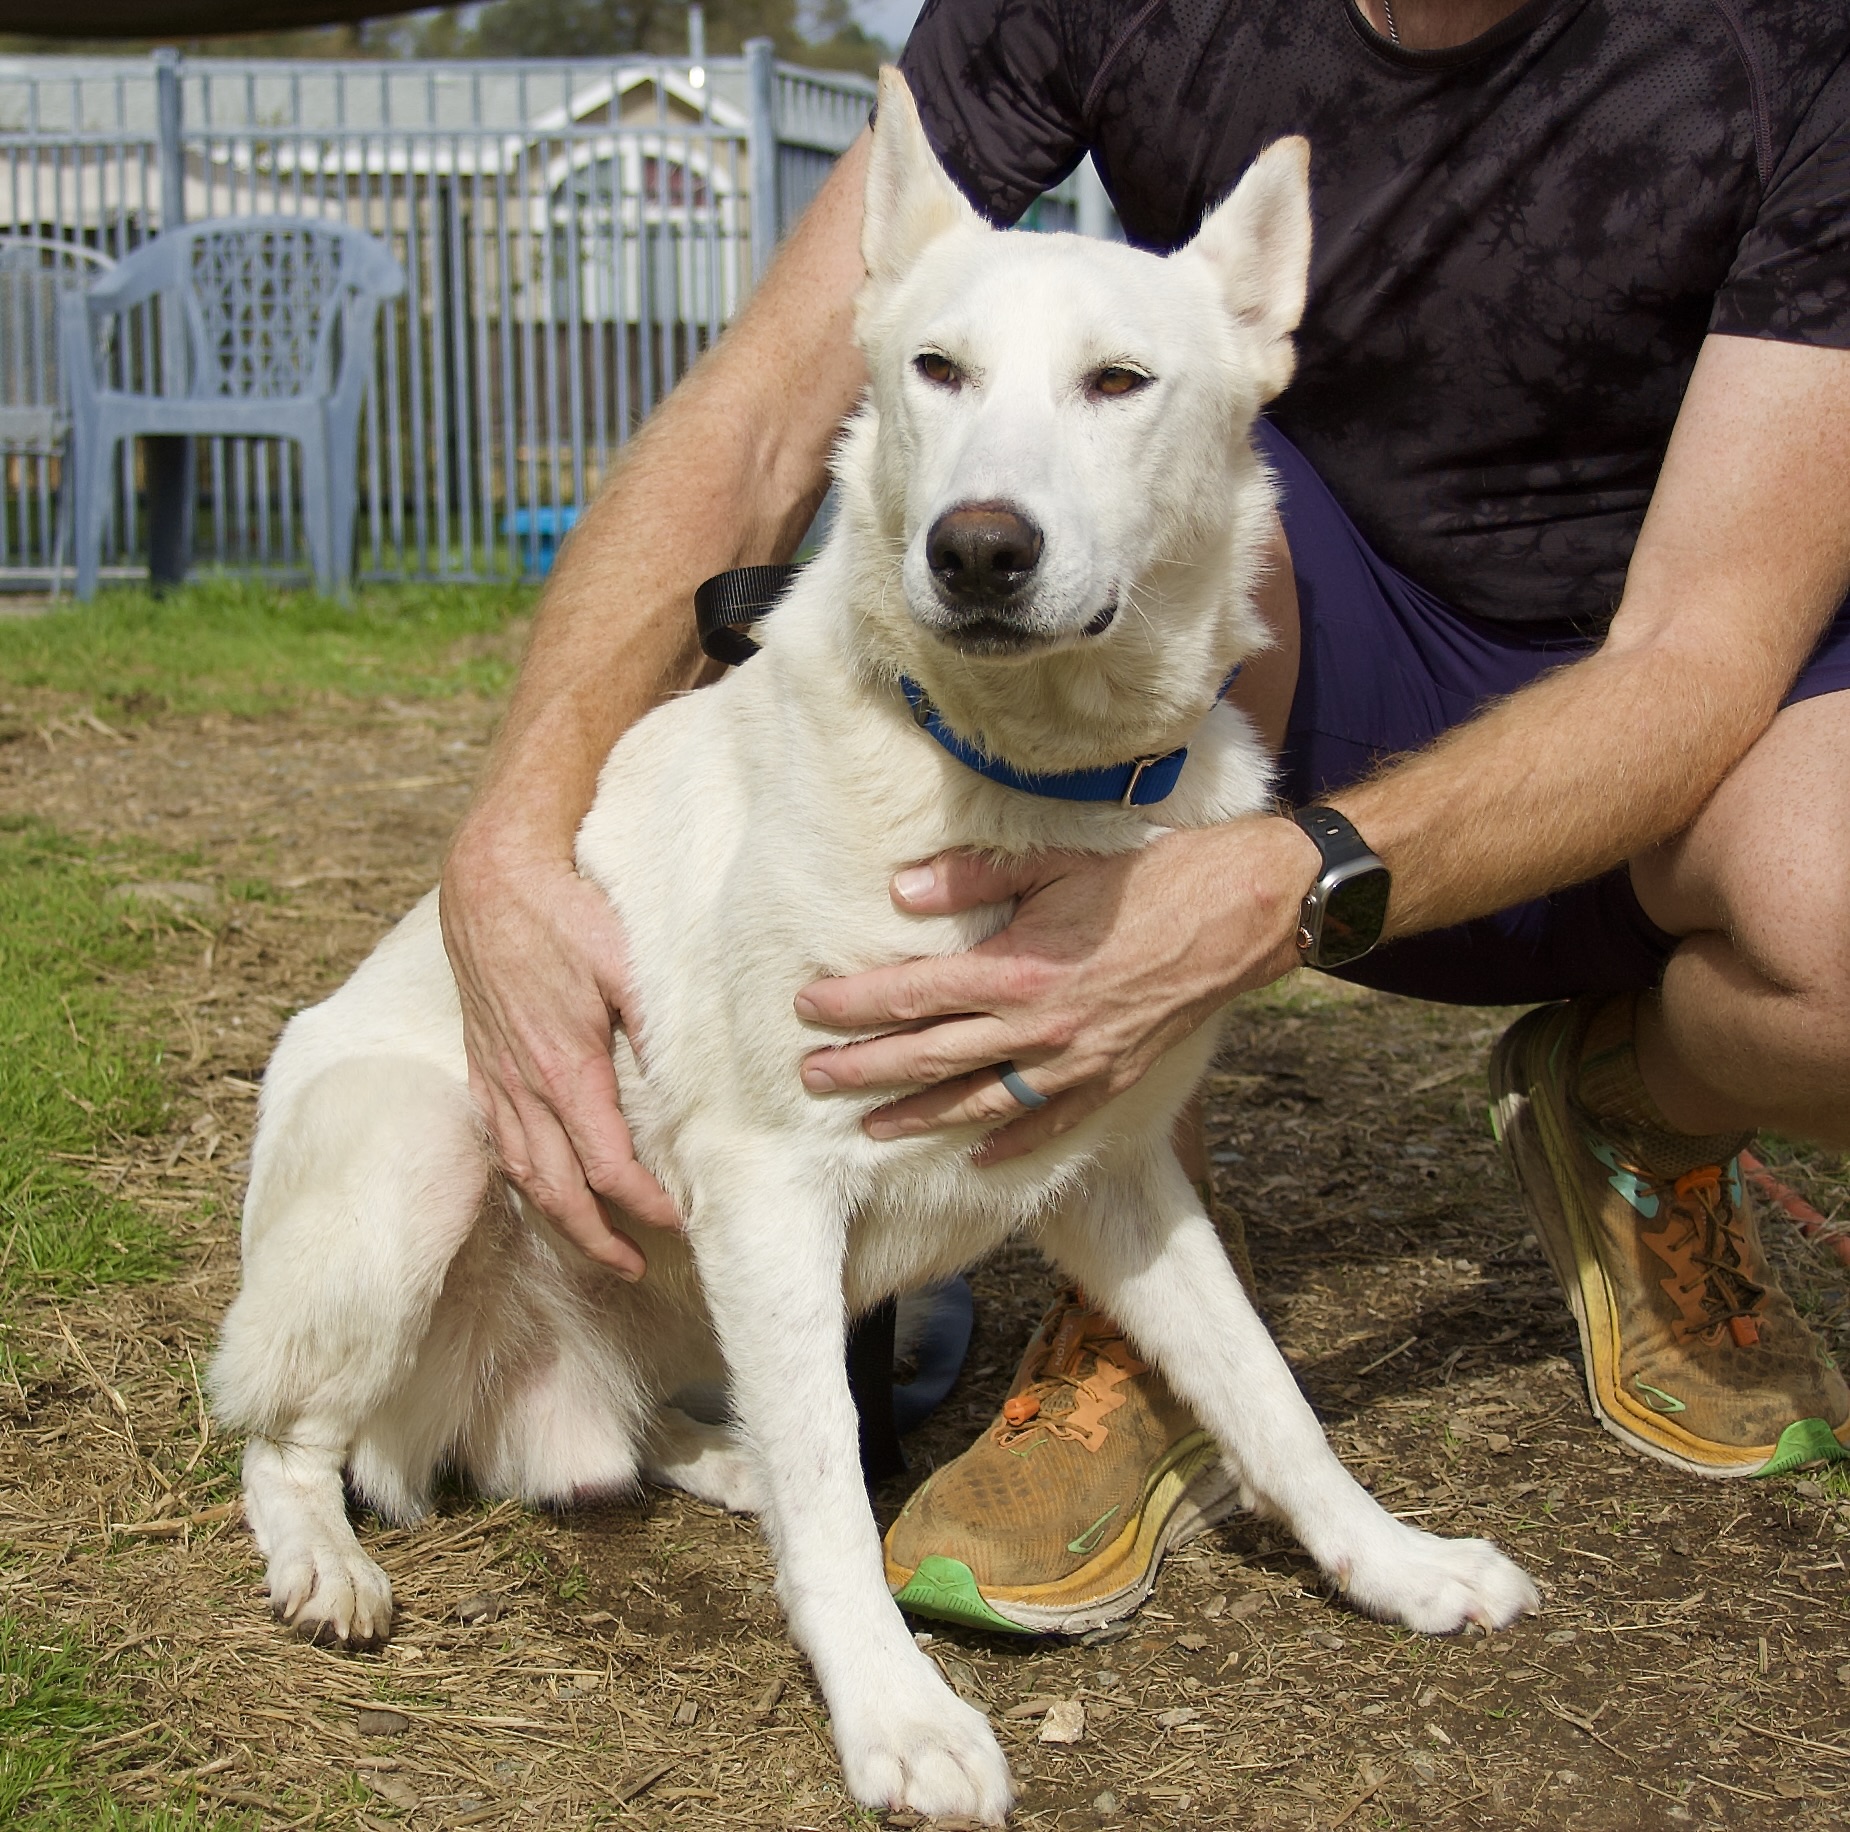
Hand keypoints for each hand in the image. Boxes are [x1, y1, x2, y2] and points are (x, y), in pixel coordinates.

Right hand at [439, 827, 678, 1277]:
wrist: (490, 875)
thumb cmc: (564, 911)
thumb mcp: (627, 962)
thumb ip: (659, 1024)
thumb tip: (697, 1079)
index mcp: (565, 1068)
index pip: (607, 1165)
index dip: (645, 1204)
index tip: (681, 1221)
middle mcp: (523, 1083)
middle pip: (558, 1189)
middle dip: (597, 1237)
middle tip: (635, 1267)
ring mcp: (495, 1075)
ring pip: (523, 1171)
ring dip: (560, 1216)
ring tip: (595, 1241)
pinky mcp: (482, 1060)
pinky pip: (500, 1138)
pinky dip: (526, 1176)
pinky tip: (546, 1183)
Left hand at [793, 817, 1317, 1159]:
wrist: (1243, 912)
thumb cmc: (1149, 880)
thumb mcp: (1056, 863)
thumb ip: (974, 877)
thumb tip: (903, 890)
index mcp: (1020, 970)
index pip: (914, 997)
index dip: (855, 1004)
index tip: (808, 1007)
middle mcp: (1041, 1028)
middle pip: (932, 1058)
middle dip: (863, 1071)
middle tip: (811, 1079)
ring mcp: (1077, 1062)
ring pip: (979, 1102)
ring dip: (918, 1118)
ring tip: (869, 1128)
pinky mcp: (1113, 1077)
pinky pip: (1049, 1121)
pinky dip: (1010, 1141)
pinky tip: (977, 1155)